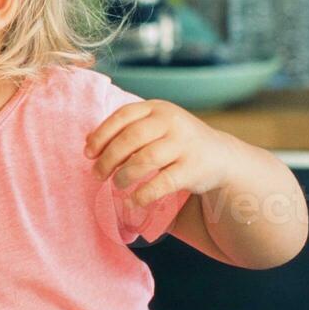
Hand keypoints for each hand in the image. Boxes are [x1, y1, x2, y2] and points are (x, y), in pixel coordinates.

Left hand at [85, 99, 237, 206]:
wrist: (220, 155)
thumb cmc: (175, 141)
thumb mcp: (154, 126)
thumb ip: (125, 129)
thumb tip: (88, 142)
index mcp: (157, 108)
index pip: (122, 116)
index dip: (101, 135)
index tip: (88, 153)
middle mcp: (172, 122)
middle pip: (130, 139)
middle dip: (108, 159)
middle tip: (97, 174)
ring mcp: (184, 144)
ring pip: (144, 160)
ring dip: (124, 175)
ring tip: (116, 184)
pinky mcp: (193, 168)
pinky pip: (162, 183)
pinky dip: (143, 194)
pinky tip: (133, 201)